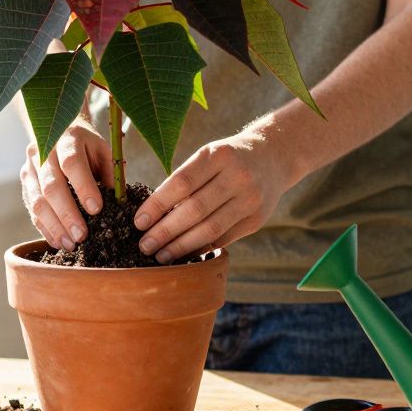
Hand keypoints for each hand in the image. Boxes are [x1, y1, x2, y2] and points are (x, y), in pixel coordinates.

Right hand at [20, 121, 114, 250]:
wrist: (60, 131)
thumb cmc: (87, 147)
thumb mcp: (104, 151)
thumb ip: (111, 175)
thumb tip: (119, 206)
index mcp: (66, 139)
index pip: (72, 163)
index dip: (83, 187)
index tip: (96, 210)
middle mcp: (43, 153)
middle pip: (51, 186)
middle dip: (67, 214)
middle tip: (82, 236)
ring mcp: (29, 168)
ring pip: (37, 201)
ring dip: (54, 226)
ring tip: (71, 244)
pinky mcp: (25, 184)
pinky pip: (31, 210)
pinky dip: (45, 228)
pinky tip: (58, 242)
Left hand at [134, 127, 295, 263]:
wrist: (273, 157)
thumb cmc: (227, 159)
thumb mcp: (207, 156)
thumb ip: (184, 180)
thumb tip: (152, 215)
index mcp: (218, 156)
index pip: (181, 183)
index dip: (157, 205)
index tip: (138, 222)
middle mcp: (237, 176)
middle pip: (194, 209)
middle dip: (165, 231)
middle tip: (145, 245)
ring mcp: (250, 199)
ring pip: (209, 229)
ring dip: (181, 245)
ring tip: (161, 254)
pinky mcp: (256, 220)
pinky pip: (223, 238)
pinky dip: (200, 247)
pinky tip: (183, 253)